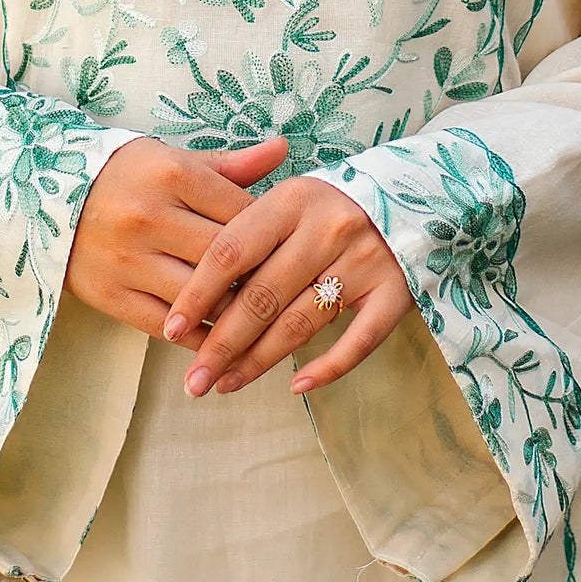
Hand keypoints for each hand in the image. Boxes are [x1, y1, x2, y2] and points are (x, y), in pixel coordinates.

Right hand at [64, 133, 288, 350]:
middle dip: (258, 277)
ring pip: (199, 297)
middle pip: (225, 258)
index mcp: (173, 175)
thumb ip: (231, 164)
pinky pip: (166, 326)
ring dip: (232, 313)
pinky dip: (198, 337)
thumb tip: (284, 149)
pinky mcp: (111, 295)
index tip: (288, 249)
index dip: (272, 235)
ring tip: (258, 319)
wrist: (46, 199)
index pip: (241, 212)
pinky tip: (220, 340)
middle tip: (282, 290)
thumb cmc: (127, 176)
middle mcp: (150, 217)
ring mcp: (128, 260)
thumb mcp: (175, 159)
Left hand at [161, 169, 413, 397]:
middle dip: (221, 344)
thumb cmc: (326, 206)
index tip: (170, 330)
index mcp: (292, 199)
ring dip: (259, 361)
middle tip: (194, 381)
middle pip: (262, 296)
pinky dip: (327, 367)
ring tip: (225, 384)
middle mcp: (329, 227)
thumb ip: (243, 232)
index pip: (232, 252)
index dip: (197, 294)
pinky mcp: (396, 292)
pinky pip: (358, 340)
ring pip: (300, 323)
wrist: (410, 195)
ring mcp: (365, 260)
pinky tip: (295, 386)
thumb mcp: (286, 199)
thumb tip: (187, 295)